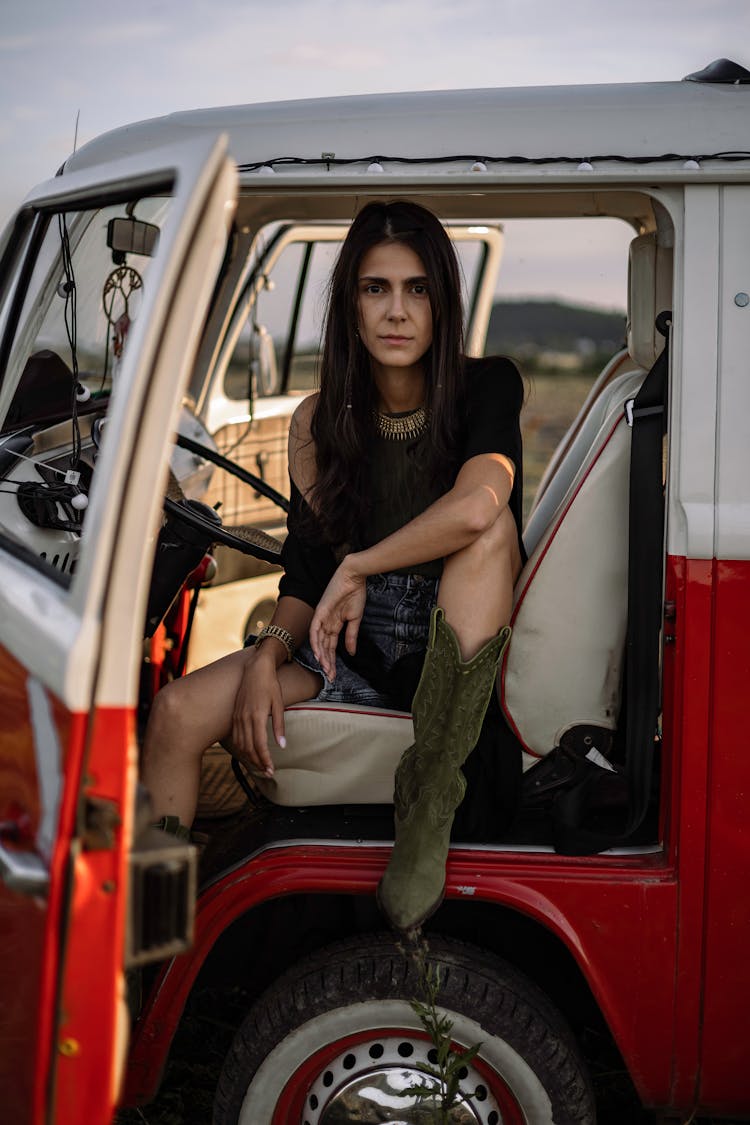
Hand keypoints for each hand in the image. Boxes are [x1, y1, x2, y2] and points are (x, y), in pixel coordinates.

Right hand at [229, 648, 284, 776]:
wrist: (255, 669)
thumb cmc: (270, 685)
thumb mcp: (279, 704)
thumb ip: (279, 726)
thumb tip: (282, 745)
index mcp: (257, 716)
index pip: (260, 745)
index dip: (265, 760)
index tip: (271, 770)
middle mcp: (245, 718)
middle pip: (249, 748)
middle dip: (258, 762)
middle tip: (267, 772)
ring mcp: (237, 717)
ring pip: (241, 744)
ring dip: (249, 757)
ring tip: (259, 766)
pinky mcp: (234, 715)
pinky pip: (236, 737)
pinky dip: (241, 748)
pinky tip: (248, 753)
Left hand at [309, 558, 366, 680]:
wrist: (354, 578)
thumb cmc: (355, 594)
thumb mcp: (355, 620)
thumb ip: (351, 636)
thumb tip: (351, 653)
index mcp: (334, 625)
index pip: (331, 647)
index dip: (332, 661)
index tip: (335, 674)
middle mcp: (326, 623)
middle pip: (324, 647)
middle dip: (327, 662)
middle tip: (330, 676)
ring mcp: (322, 618)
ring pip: (318, 641)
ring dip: (322, 656)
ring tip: (326, 669)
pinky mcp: (320, 612)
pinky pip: (315, 630)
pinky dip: (316, 642)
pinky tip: (319, 654)